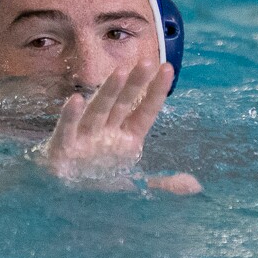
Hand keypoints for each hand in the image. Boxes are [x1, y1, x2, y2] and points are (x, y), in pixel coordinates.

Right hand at [39, 61, 185, 187]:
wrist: (61, 195)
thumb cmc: (96, 181)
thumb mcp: (134, 184)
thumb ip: (163, 183)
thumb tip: (195, 186)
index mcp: (126, 138)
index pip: (145, 111)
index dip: (156, 92)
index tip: (168, 68)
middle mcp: (107, 131)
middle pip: (123, 103)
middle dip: (135, 83)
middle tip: (147, 62)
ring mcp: (85, 137)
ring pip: (99, 110)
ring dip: (109, 91)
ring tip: (120, 71)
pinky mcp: (63, 147)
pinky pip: (67, 130)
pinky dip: (70, 116)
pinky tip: (76, 100)